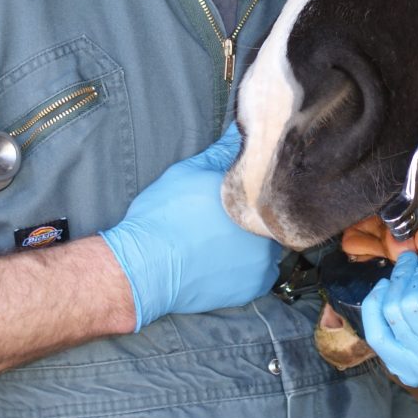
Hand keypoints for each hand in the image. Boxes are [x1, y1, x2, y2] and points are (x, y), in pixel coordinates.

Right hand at [100, 125, 281, 329]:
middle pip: (272, 215)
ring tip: (225, 239)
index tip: (244, 191)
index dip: (259, 186)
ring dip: (256, 241)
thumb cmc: (162, 217)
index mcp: (254, 196)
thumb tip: (238, 130)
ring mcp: (264, 260)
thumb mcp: (188, 173)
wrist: (144, 267)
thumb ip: (220, 152)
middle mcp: (266, 227)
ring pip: (271, 244)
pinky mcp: (255, 286)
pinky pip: (264, 272)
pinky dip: (251, 267)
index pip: (270, 185)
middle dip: (257, 214)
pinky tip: (226, 260)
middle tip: (228, 217)